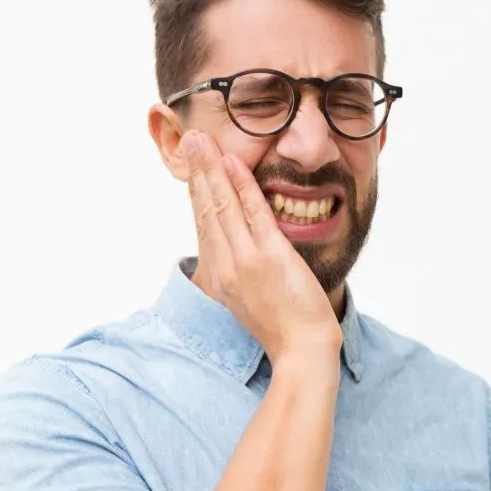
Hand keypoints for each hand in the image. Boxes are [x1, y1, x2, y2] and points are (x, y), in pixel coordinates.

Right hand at [182, 130, 341, 363]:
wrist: (301, 350)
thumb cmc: (284, 329)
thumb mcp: (251, 301)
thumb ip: (244, 275)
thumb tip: (243, 255)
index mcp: (221, 276)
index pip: (204, 224)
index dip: (197, 192)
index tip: (193, 166)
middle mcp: (226, 265)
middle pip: (206, 209)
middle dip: (197, 172)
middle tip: (189, 140)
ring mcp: (245, 260)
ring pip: (222, 206)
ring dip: (211, 170)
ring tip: (201, 142)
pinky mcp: (268, 257)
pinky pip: (253, 213)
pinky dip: (241, 186)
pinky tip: (233, 164)